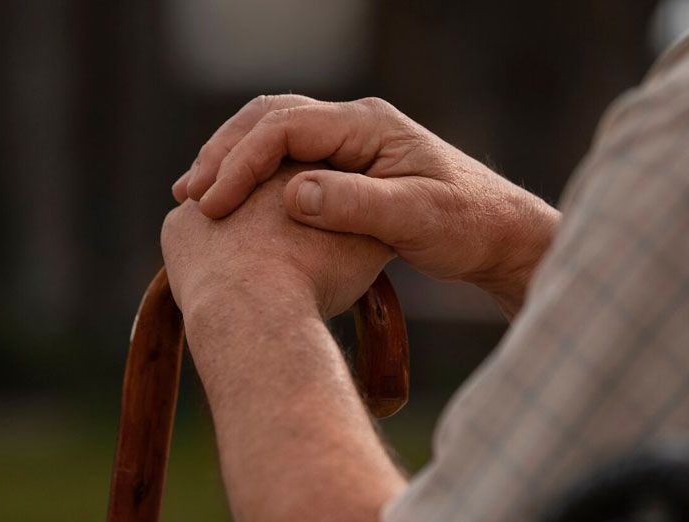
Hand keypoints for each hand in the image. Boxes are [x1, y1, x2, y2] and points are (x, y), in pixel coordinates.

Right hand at [173, 95, 558, 316]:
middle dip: (225, 154)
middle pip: (270, 119)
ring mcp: (351, 144)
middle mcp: (355, 125)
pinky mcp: (350, 168)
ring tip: (198, 197)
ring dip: (234, 162)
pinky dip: (256, 177)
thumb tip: (294, 194)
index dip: (241, 161)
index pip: (286, 126)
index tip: (213, 203)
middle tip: (190, 195)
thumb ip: (358, 205)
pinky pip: (289, 161)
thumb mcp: (418, 218)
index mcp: (369, 125)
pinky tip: (237, 205)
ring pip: (274, 137)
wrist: (499, 234)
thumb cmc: (467, 224)